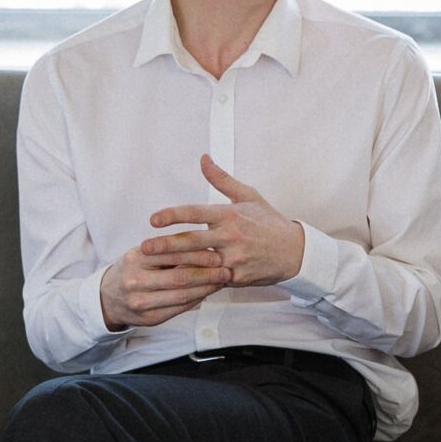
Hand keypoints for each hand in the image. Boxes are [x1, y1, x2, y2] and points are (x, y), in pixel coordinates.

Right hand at [100, 238, 227, 328]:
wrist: (108, 298)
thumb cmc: (132, 270)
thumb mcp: (142, 255)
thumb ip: (167, 252)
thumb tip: (204, 249)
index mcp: (136, 259)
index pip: (172, 254)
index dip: (197, 255)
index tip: (217, 255)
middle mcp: (137, 281)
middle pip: (180, 277)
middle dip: (207, 274)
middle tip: (226, 270)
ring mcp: (142, 302)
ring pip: (182, 295)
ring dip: (206, 288)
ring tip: (222, 282)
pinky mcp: (150, 318)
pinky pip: (179, 309)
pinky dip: (197, 300)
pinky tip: (208, 293)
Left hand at [137, 155, 308, 291]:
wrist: (295, 252)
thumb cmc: (270, 223)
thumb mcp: (248, 196)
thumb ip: (221, 179)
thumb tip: (204, 159)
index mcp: (230, 214)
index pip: (196, 212)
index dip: (173, 215)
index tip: (154, 219)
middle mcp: (231, 236)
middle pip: (192, 240)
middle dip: (166, 245)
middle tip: (145, 247)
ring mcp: (234, 258)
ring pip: (199, 263)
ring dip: (174, 265)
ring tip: (153, 266)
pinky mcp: (237, 276)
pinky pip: (211, 278)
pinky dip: (194, 281)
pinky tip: (176, 283)